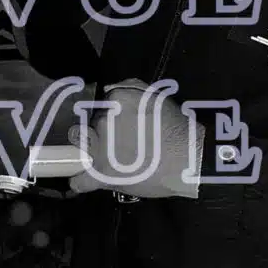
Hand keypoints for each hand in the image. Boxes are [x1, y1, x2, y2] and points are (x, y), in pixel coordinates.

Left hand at [66, 78, 204, 198]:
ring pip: (80, 147)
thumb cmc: (176, 126)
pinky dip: (81, 180)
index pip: (99, 105)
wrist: (188, 158)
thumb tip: (107, 89)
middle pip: (90, 125)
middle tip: (120, 142)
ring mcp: (99, 148)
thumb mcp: (155, 96)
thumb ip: (129, 87)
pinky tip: (87, 179)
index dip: (107, 115)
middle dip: (100, 132)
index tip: (119, 125)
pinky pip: (79, 180)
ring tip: (108, 159)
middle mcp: (103, 120)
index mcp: (115, 99)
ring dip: (89, 152)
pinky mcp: (100, 175)